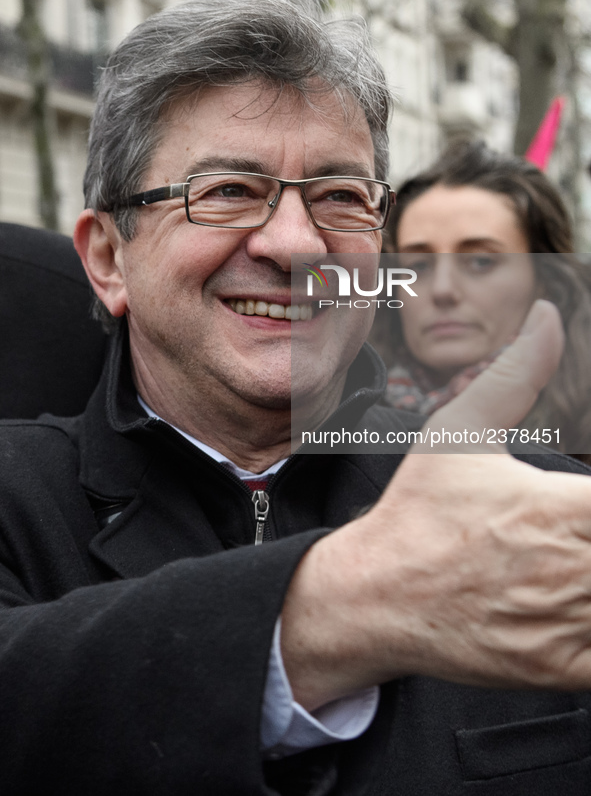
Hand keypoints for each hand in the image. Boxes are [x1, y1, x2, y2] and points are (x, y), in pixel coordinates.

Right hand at [282, 300, 590, 709]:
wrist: (377, 596)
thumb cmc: (418, 513)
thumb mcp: (459, 431)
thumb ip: (517, 373)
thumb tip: (546, 317)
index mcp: (563, 509)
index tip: (586, 499)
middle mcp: (572, 570)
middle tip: (578, 522)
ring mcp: (569, 625)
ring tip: (573, 553)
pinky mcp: (564, 670)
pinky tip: (575, 595)